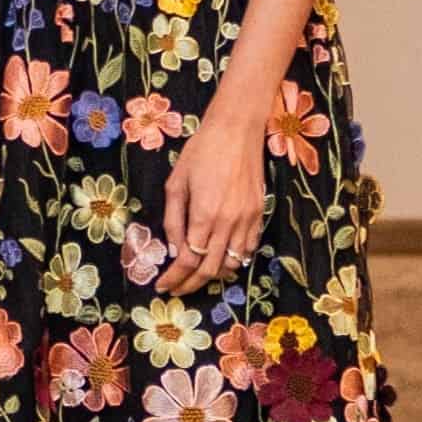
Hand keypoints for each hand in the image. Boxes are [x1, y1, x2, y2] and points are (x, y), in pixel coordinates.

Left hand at [157, 96, 268, 295]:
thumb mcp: (176, 184)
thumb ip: (173, 219)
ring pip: (234, 262)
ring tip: (196, 276)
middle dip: (191, 284)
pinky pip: (249, 248)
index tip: (162, 286)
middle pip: (211, 269)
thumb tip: (173, 249)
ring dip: (214, 275)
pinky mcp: (259, 214)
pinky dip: (235, 260)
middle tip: (176, 289)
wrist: (237, 132)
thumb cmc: (200, 153)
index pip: (188, 260)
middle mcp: (229, 222)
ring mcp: (248, 219)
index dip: (174, 278)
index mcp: (205, 215)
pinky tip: (221, 260)